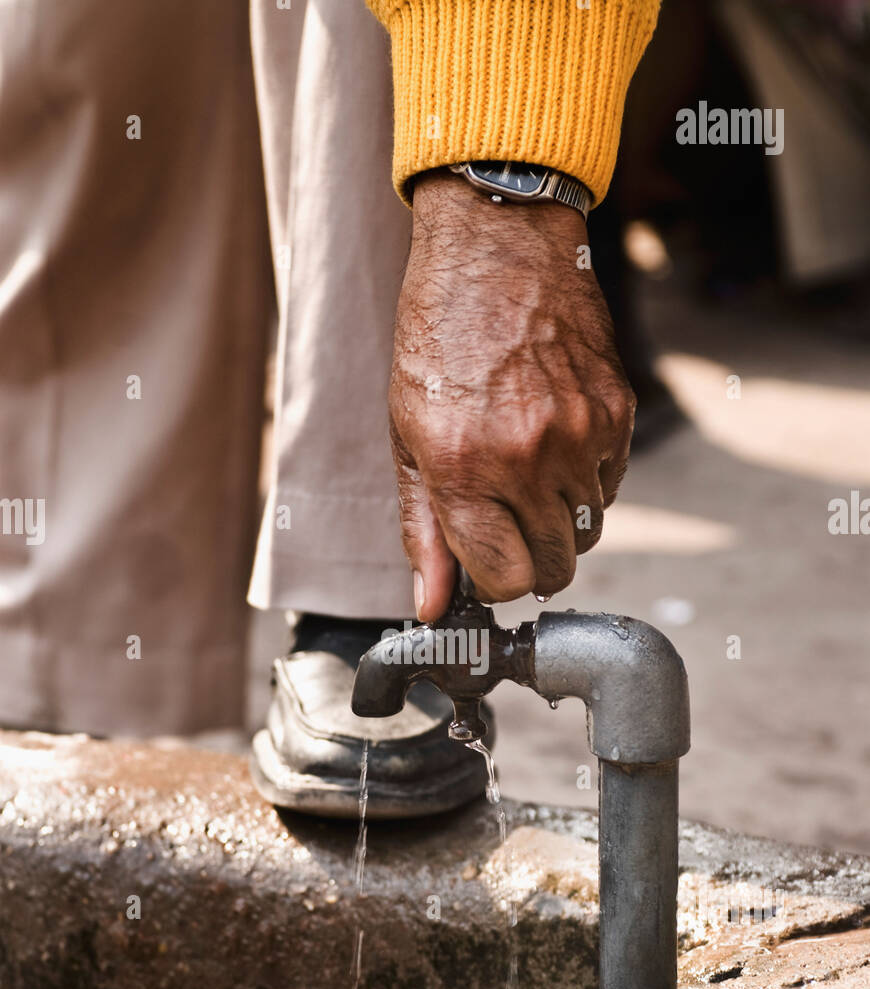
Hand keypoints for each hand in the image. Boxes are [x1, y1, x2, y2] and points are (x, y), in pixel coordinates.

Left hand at [389, 168, 635, 620]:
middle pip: (555, 568)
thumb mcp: (408, 436)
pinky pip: (611, 486)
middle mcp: (528, 457)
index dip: (494, 582)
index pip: (506, 578)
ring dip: (559, 523)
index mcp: (466, 467)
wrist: (498, 247)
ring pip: (589, 532)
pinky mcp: (616, 412)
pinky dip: (586, 483)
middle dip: (529, 563)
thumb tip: (433, 605)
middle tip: (507, 529)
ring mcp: (580, 435)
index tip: (485, 566)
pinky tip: (554, 444)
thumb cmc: (439, 336)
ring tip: (527, 477)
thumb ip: (423, 529)